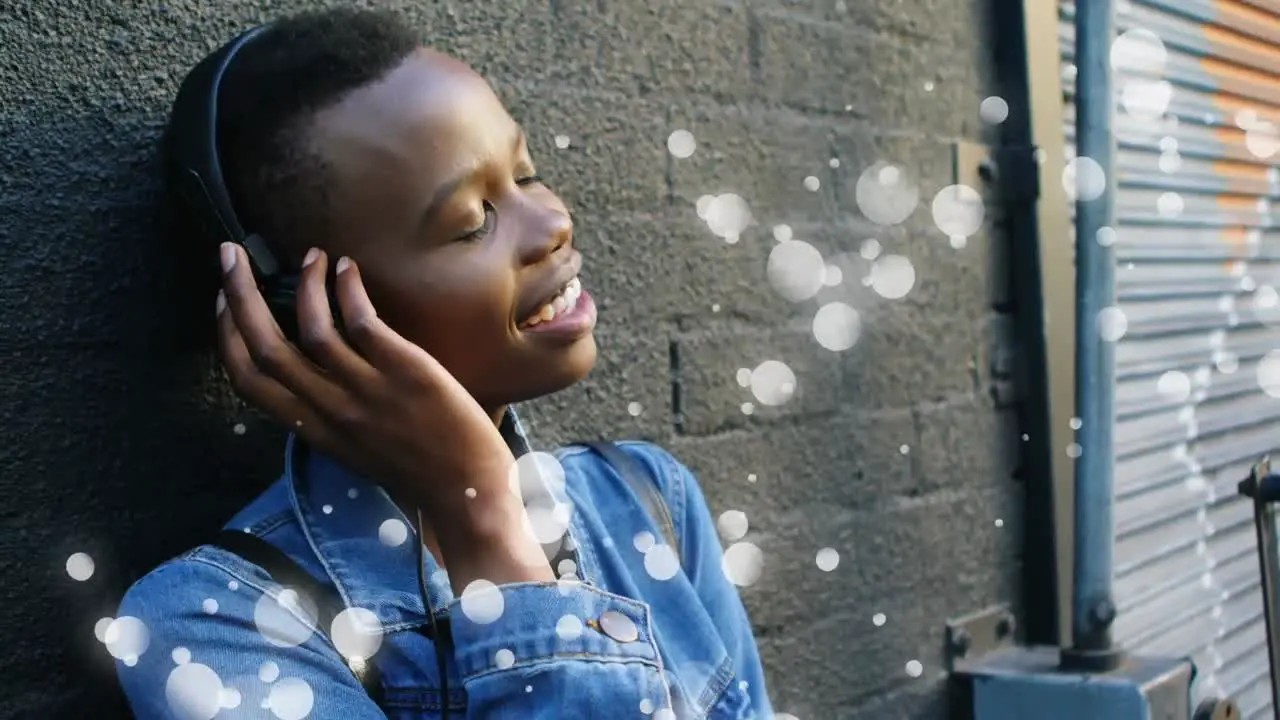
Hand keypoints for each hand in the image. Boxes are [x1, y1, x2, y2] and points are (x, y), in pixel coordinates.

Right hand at [215, 243, 514, 518]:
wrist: (468, 492)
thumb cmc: (419, 470)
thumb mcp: (356, 448)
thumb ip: (330, 413)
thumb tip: (316, 371)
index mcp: (313, 430)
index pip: (248, 381)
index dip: (227, 335)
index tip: (224, 299)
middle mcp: (330, 410)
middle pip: (265, 347)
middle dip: (239, 294)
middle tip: (230, 254)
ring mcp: (366, 390)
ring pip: (311, 327)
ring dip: (305, 283)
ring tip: (313, 256)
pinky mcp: (404, 372)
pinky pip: (361, 321)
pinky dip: (346, 289)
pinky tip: (347, 269)